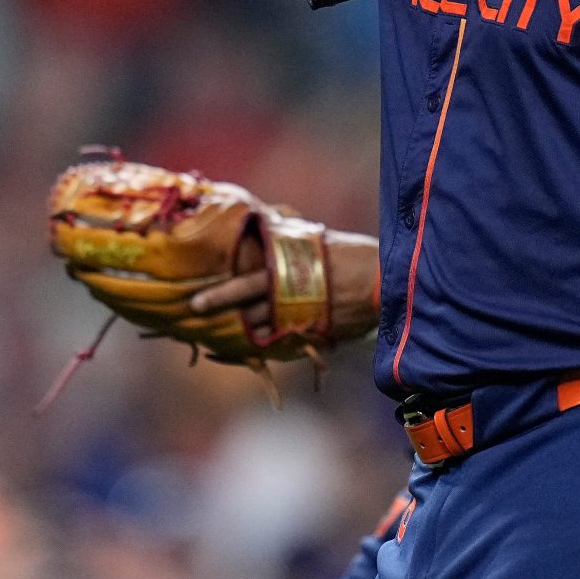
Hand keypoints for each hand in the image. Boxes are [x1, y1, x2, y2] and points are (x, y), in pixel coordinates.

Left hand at [188, 230, 379, 342]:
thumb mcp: (319, 243)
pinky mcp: (314, 332)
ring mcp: (302, 313)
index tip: (196, 298)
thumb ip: (290, 246)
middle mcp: (291, 289)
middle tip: (194, 307)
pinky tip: (255, 344)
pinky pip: (284, 341)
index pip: (247, 279)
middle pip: (248, 300)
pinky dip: (268, 343)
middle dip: (220, 302)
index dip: (221, 290)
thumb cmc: (353, 257)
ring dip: (243, 330)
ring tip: (222, 332)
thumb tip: (268, 234)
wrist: (385, 281)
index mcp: (290, 265)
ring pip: (263, 326)